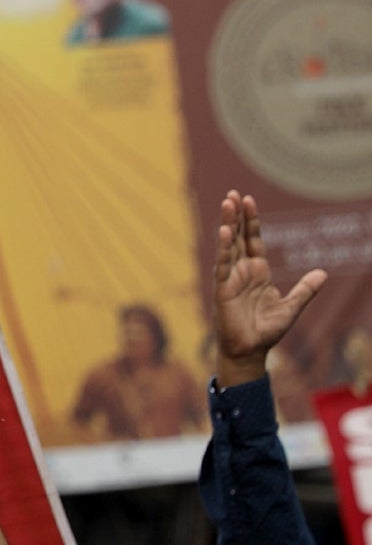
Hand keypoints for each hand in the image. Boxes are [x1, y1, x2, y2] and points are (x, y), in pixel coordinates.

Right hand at [213, 190, 324, 385]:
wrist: (251, 351)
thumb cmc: (268, 330)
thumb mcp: (292, 307)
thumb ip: (305, 290)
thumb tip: (323, 273)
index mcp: (257, 272)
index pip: (254, 241)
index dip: (252, 221)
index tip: (249, 200)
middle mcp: (242, 271)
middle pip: (239, 237)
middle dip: (237, 216)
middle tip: (234, 194)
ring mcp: (230, 278)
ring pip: (228, 246)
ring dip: (228, 224)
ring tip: (227, 203)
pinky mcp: (222, 289)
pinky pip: (222, 265)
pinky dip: (223, 248)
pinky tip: (224, 232)